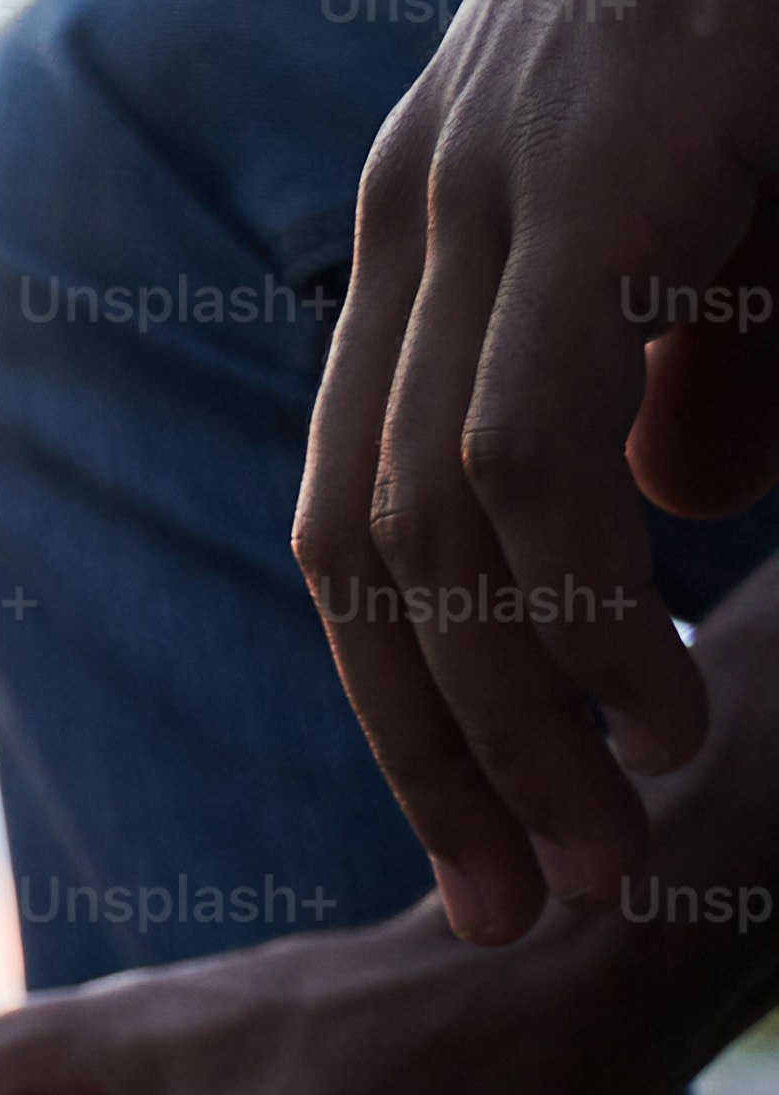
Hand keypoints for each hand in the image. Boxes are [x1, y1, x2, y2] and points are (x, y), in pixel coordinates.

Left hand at [296, 0, 778, 940]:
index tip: (484, 836)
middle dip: (433, 753)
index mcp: (429, 225)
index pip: (356, 520)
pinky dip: (566, 607)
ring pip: (422, 536)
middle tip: (519, 909)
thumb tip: (667, 512)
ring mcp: (470, 196)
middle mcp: (410, 217)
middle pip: (354, 559)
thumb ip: (692, 356)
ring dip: (513, 717)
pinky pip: (516, 456)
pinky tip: (650, 710)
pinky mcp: (565, 184)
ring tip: (604, 849)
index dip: (406, 694)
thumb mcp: (748, 205)